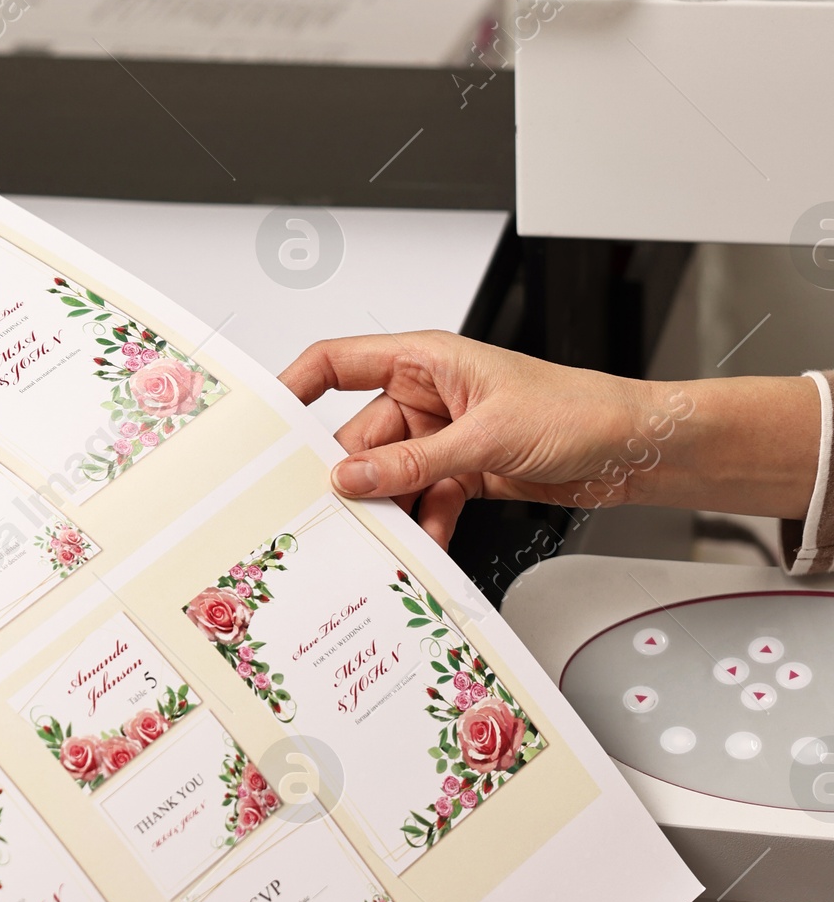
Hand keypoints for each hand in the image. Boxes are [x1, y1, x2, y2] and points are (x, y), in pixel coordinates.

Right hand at [280, 331, 668, 546]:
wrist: (634, 447)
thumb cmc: (578, 410)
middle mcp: (429, 395)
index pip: (339, 362)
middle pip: (361, 435)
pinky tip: (426, 542)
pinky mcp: (463, 470)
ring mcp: (444, 435)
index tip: (266, 422)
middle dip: (350, 475)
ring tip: (383, 536)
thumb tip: (352, 476)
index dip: (297, 386)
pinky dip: (422, 523)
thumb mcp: (487, 437)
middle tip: (330, 510)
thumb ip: (414, 462)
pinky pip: (422, 498)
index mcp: (426, 359)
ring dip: (389, 507)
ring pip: (390, 475)